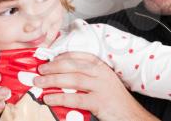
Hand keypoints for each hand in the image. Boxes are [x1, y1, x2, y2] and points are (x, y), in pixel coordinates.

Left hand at [34, 52, 158, 120]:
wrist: (131, 115)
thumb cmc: (114, 98)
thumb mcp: (102, 81)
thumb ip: (86, 76)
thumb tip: (61, 74)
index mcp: (101, 66)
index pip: (78, 56)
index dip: (61, 56)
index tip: (49, 59)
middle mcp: (101, 73)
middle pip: (73, 66)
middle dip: (54, 67)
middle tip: (40, 70)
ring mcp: (101, 87)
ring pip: (73, 79)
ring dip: (53, 80)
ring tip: (40, 82)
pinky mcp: (99, 102)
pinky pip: (76, 98)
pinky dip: (60, 98)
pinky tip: (49, 99)